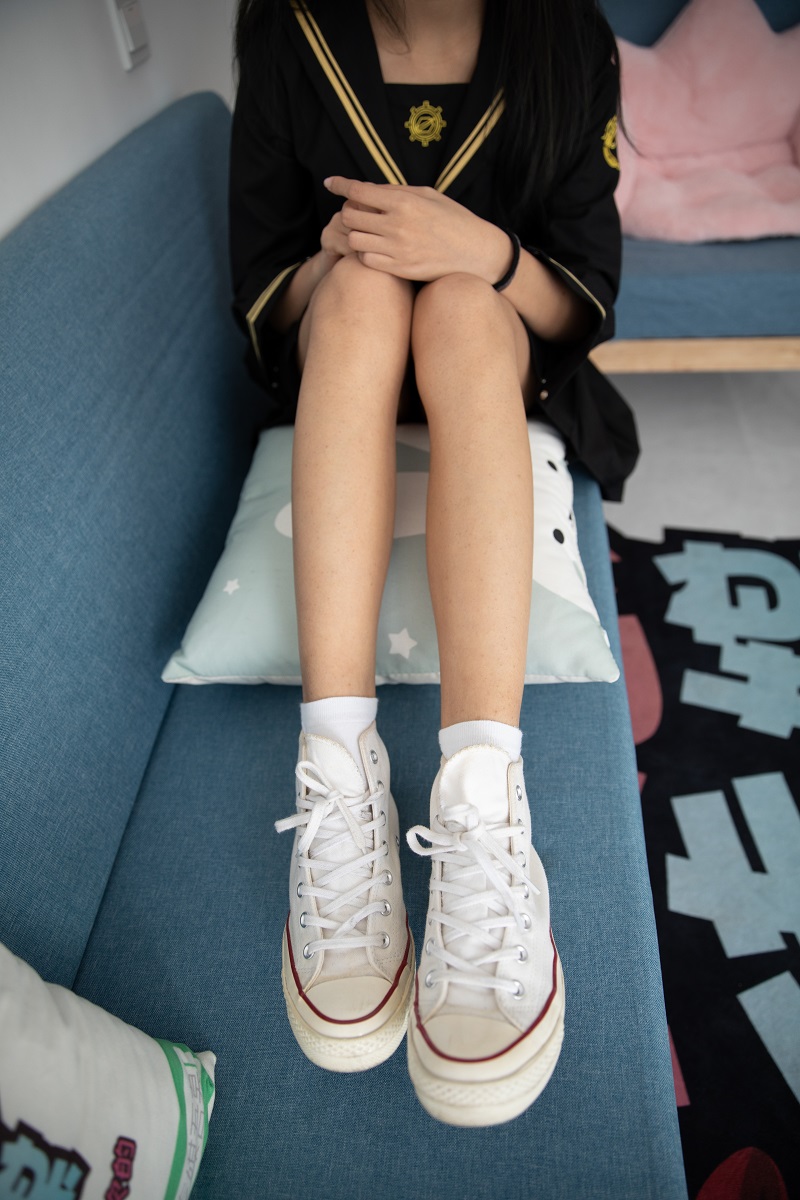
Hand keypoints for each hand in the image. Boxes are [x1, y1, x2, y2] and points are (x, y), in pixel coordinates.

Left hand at [324, 176, 511, 283]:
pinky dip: (365, 252)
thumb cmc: (453, 219)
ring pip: (354, 239)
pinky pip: (366, 260)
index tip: (329, 182)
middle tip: (359, 212)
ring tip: (368, 231)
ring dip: (356, 233)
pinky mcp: (399, 269)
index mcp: (404, 202)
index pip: (359, 190)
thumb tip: (367, 188)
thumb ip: (397, 191)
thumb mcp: (428, 195)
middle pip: (350, 215)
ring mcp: (397, 250)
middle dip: (349, 211)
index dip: (340, 184)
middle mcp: (397, 225)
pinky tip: (375, 248)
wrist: (475, 253)